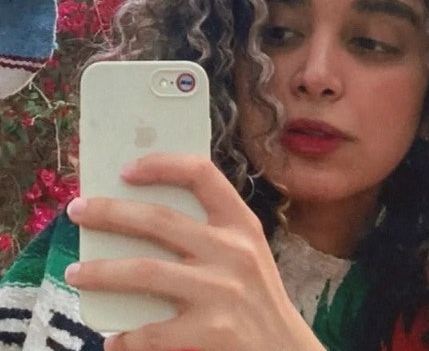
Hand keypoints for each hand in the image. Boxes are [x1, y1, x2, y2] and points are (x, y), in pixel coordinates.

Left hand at [65, 153, 324, 350]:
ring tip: (75, 272)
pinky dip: (124, 336)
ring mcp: (220, 292)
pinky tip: (113, 338)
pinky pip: (148, 332)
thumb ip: (212, 232)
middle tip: (78, 210)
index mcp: (242, 224)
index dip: (162, 165)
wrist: (285, 350)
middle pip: (159, 220)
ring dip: (101, 272)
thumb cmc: (257, 298)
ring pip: (144, 272)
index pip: (202, 175)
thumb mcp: (247, 252)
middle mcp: (233, 251)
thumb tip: (143, 217)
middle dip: (110, 212)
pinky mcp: (208, 333)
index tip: (127, 169)